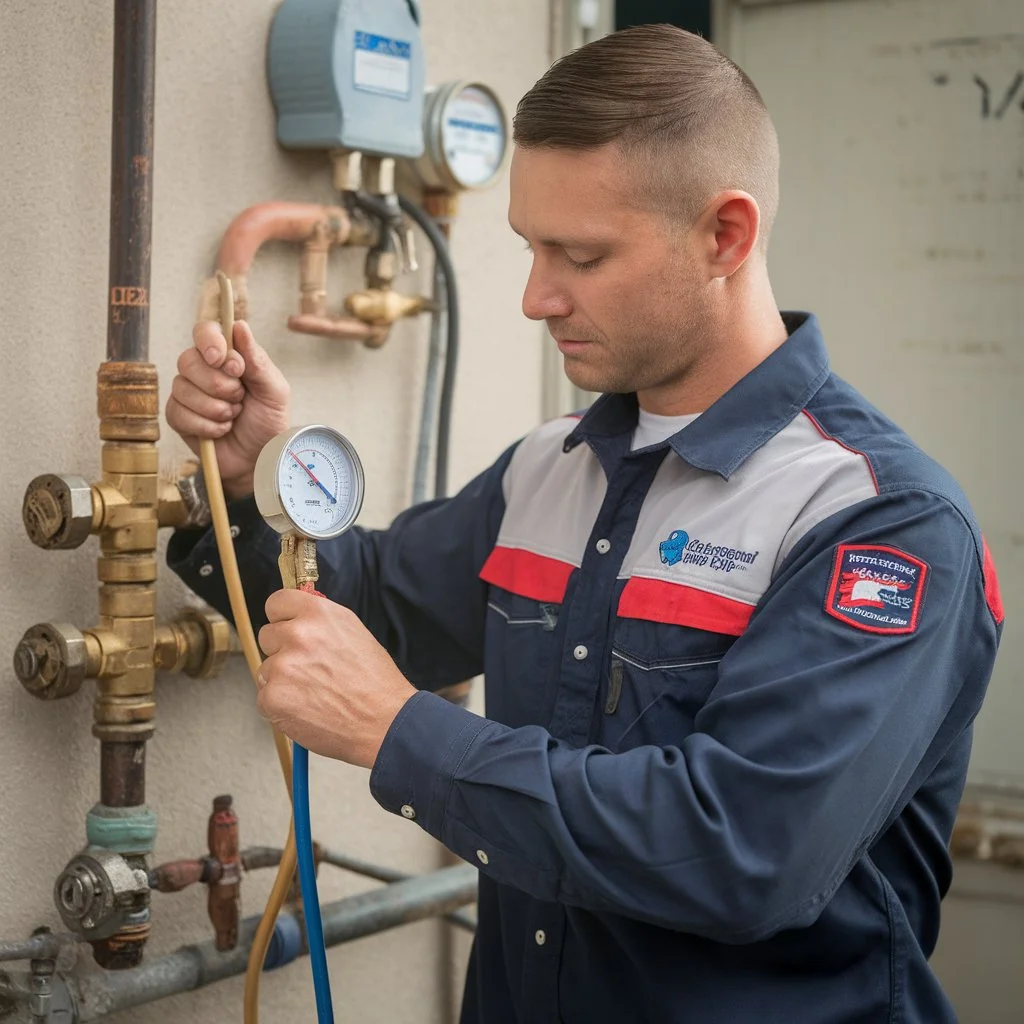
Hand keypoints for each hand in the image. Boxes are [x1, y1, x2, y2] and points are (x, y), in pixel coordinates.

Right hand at [165, 320, 290, 499]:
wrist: (259, 458)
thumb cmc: (267, 421)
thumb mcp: (274, 391)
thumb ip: (258, 361)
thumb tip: (240, 327)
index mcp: (227, 356)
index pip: (204, 331)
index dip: (209, 341)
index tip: (222, 359)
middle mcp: (202, 370)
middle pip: (189, 360)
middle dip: (219, 385)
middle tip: (240, 398)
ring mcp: (186, 393)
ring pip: (183, 389)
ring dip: (216, 408)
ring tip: (234, 416)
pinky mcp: (178, 416)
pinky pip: (180, 414)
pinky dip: (207, 426)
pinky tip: (221, 430)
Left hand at [257, 590, 416, 768]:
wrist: (384, 721)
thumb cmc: (375, 681)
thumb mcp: (353, 632)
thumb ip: (321, 621)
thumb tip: (298, 616)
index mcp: (318, 614)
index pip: (276, 602)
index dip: (283, 618)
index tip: (289, 628)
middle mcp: (298, 635)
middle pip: (267, 635)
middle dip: (282, 650)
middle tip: (309, 668)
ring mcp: (282, 666)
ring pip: (266, 669)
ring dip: (282, 681)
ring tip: (314, 692)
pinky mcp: (273, 697)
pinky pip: (265, 697)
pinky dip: (281, 706)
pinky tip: (308, 708)